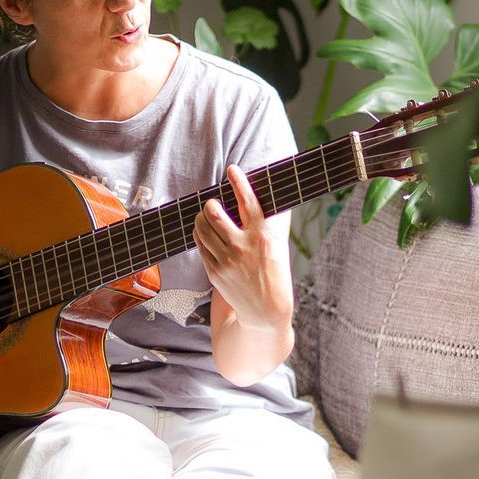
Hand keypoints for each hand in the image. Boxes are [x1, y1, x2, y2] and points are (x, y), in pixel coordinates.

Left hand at [194, 165, 287, 331]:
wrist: (266, 310)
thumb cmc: (274, 272)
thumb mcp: (278, 246)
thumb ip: (268, 223)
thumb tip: (260, 197)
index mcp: (265, 235)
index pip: (249, 201)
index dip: (239, 182)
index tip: (232, 168)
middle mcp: (245, 246)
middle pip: (215, 213)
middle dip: (210, 204)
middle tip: (213, 204)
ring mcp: (228, 260)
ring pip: (202, 228)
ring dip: (201, 218)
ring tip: (206, 217)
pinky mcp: (215, 271)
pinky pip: (200, 245)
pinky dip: (200, 235)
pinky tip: (205, 234)